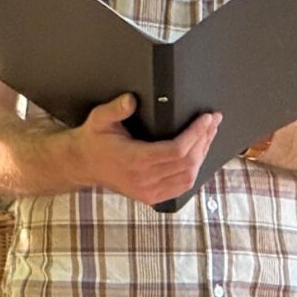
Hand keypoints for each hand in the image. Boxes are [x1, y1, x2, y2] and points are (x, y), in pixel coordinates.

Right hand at [70, 93, 221, 205]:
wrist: (83, 164)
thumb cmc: (94, 139)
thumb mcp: (100, 119)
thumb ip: (116, 109)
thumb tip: (131, 100)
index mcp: (135, 160)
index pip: (177, 150)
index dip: (196, 134)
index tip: (206, 118)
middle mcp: (144, 179)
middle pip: (187, 162)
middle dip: (205, 139)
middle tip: (214, 120)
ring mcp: (148, 191)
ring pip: (188, 176)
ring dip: (203, 154)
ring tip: (210, 133)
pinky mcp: (151, 196)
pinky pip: (181, 187)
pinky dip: (194, 170)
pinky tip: (200, 154)